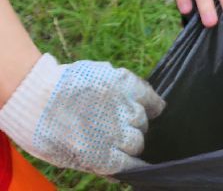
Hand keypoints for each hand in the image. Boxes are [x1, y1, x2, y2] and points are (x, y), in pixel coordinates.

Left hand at [0, 53, 163, 174]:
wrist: (35, 97)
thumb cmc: (45, 132)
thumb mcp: (67, 158)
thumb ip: (97, 163)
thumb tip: (122, 171)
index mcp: (100, 156)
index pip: (131, 164)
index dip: (132, 163)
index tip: (132, 160)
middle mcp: (115, 132)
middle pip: (138, 141)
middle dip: (131, 142)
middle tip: (119, 137)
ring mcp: (120, 105)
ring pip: (142, 119)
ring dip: (136, 122)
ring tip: (124, 119)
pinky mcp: (122, 82)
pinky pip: (148, 95)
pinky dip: (153, 102)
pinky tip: (154, 107)